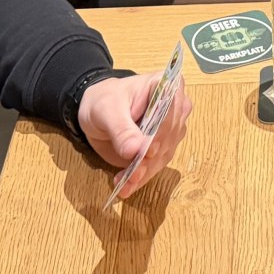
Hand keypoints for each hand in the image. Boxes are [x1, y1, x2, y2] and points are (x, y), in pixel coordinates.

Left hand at [76, 73, 192, 200]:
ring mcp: (170, 130)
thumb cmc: (105, 100)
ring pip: (163, 154)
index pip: (171, 108)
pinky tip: (126, 187)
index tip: (149, 151)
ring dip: (145, 171)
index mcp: (167, 86)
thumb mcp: (107, 110)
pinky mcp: (162, 148)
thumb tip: (134, 151)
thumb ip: (121, 129)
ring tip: (126, 183)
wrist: (98, 112)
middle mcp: (176, 108)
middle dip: (151, 157)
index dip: (162, 130)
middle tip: (133, 173)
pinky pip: (154, 165)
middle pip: (169, 135)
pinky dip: (140, 178)